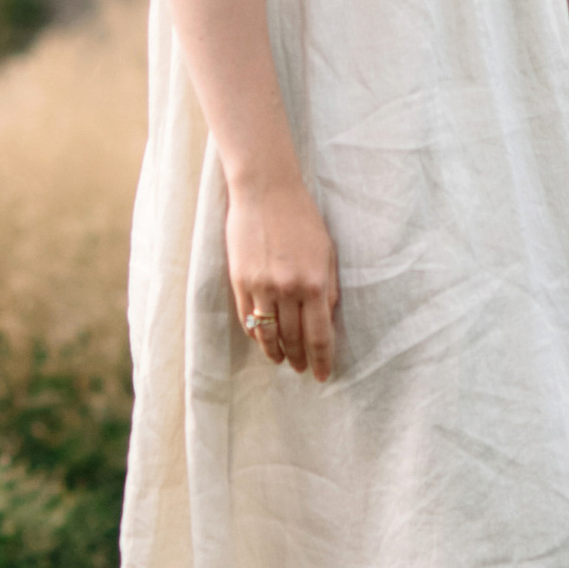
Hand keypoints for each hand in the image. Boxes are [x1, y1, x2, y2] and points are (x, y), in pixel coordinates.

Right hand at [225, 171, 341, 379]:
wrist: (266, 191)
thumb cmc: (302, 219)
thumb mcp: (327, 252)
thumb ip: (328, 288)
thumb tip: (327, 319)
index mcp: (314, 283)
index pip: (319, 336)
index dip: (322, 360)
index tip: (324, 375)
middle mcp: (287, 289)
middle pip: (293, 339)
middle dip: (299, 359)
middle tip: (302, 369)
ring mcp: (260, 287)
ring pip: (267, 335)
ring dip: (275, 353)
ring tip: (281, 361)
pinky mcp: (240, 281)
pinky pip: (248, 319)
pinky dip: (256, 335)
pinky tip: (263, 341)